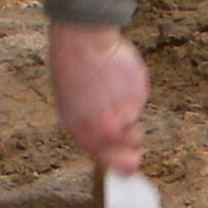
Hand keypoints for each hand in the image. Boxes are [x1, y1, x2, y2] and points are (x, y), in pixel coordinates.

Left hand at [48, 23, 148, 172]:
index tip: (127, 166)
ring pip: (133, 122)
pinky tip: (118, 77)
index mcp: (81, 131)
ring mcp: (123, 112)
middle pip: (128, 150)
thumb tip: (108, 140)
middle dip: (133, 151)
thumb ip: (88, 126)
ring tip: (115, 92)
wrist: (83, 42)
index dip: (117, 163)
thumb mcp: (69, 104)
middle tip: (136, 145)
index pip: (104, 158)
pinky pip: (138, 99)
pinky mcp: (138, 96)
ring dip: (129, 113)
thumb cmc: (71, 70)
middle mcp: (105, 127)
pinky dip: (132, 92)